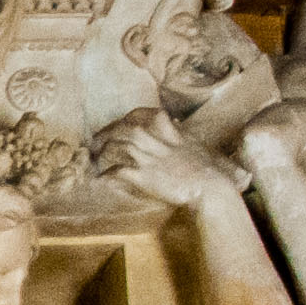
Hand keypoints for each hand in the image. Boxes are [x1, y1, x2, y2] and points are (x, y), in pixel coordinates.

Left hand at [92, 107, 240, 206]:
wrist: (212, 189)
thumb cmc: (208, 172)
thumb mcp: (197, 147)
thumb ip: (183, 136)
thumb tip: (175, 124)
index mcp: (173, 135)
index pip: (150, 115)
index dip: (131, 117)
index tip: (120, 123)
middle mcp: (161, 144)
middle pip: (128, 128)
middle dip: (108, 132)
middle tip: (95, 141)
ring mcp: (152, 160)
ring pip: (120, 145)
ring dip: (104, 151)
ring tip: (94, 158)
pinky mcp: (146, 177)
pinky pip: (119, 171)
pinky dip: (107, 174)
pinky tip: (100, 179)